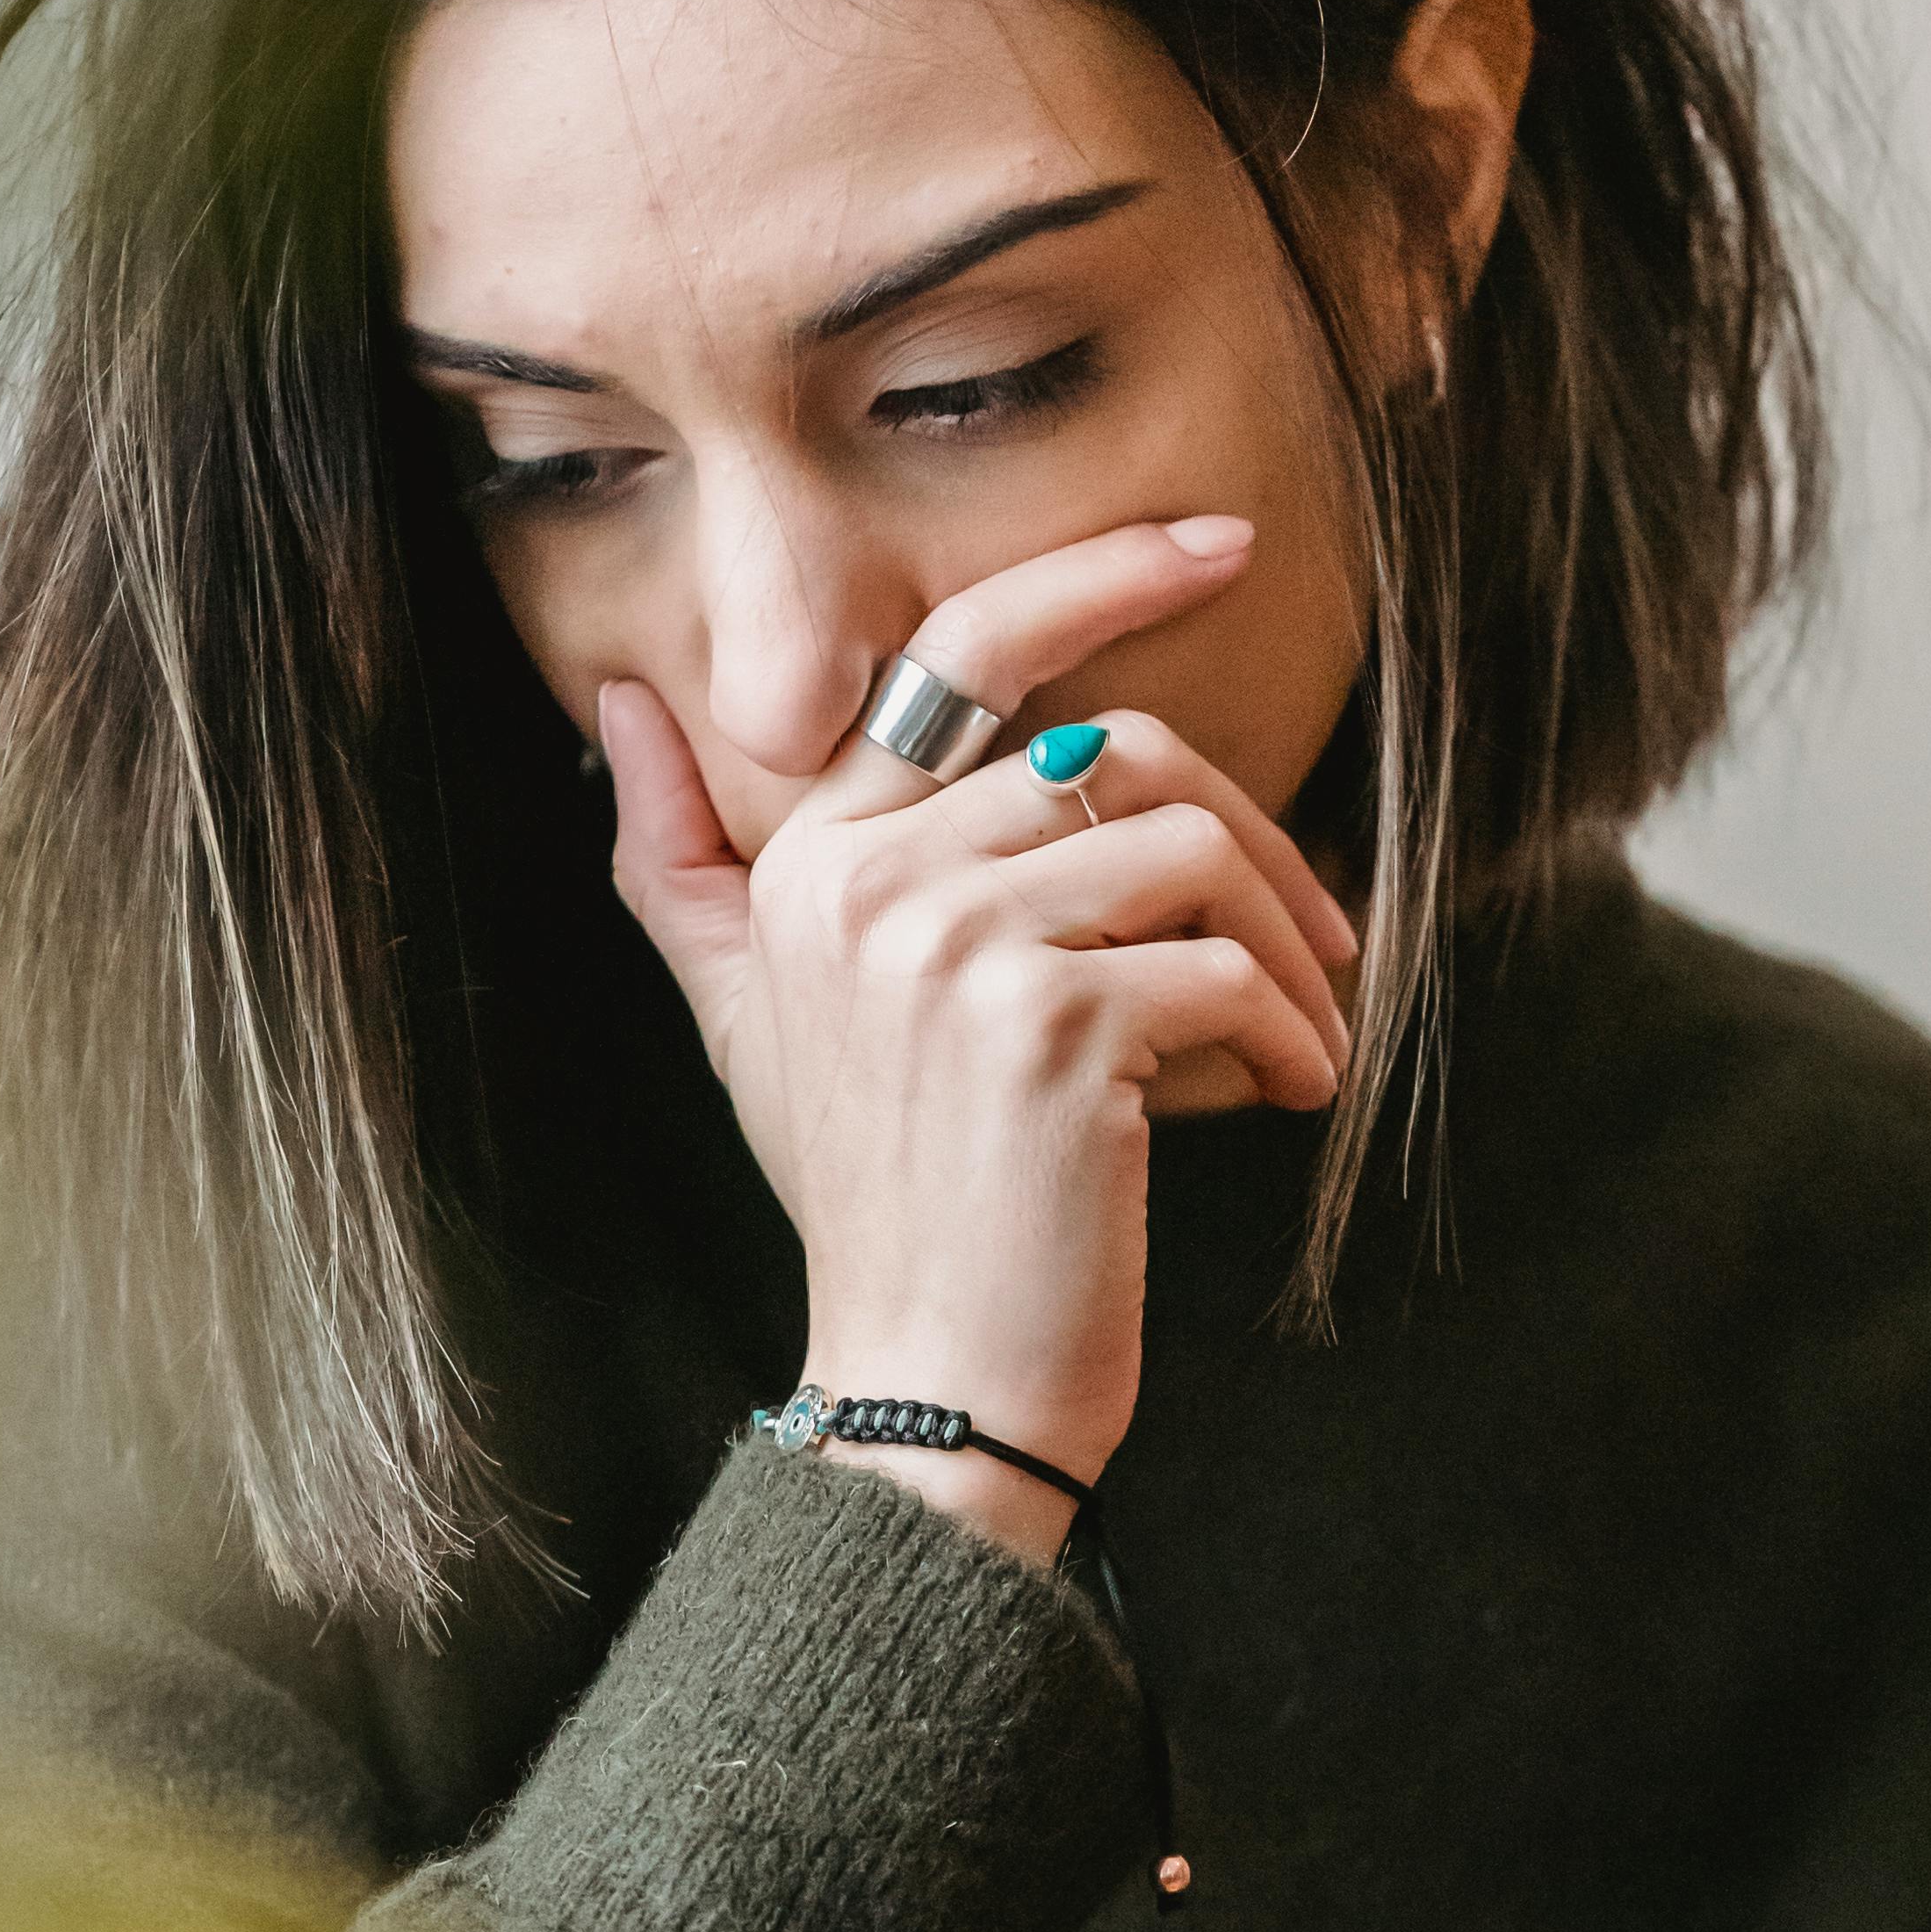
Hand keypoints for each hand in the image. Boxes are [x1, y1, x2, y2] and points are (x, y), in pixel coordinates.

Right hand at [601, 518, 1356, 1558]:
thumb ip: (687, 859)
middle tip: (1313, 939)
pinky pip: (1220, 967)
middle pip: (1116, 749)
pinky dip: (1286, 1031)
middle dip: (1247, 839)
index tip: (1222, 547)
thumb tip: (617, 705)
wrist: (929, 1385)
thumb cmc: (880, 1201)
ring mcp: (953, 952)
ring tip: (1298, 1031)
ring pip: (1187, 848)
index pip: (966, 649)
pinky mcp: (1052, 1032)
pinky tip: (1291, 1094)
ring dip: (1281, 945)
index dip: (1101, 575)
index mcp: (808, 855)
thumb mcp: (752, 1019)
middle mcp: (864, 881)